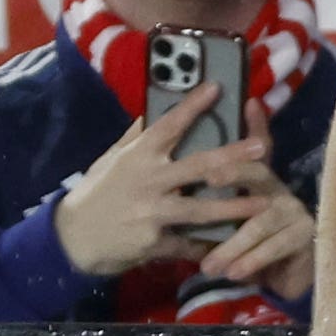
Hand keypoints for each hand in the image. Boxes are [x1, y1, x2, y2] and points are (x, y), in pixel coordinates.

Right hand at [54, 87, 272, 277]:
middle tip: (261, 147)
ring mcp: (150, 213)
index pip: (167, 126)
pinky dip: (209, 246)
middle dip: (231, 157)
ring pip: (199, 209)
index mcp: (138, 157)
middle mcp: (147, 181)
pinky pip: (188, 244)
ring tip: (265, 203)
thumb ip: (137, 138)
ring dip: (234, 207)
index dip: (191, 106)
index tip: (216, 87)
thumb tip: (156, 108)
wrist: (71, 239)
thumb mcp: (113, 160)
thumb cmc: (98, 193)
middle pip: (195, 166)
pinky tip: (235, 247)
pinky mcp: (153, 242)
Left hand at [197, 102, 315, 302]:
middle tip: (208, 178)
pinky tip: (234, 273)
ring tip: (209, 264)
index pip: (254, 149)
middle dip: (234, 171)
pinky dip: (253, 260)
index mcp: (258, 182)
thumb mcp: (227, 223)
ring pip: (262, 220)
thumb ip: (208, 201)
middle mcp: (278, 190)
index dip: (254, 125)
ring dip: (233, 243)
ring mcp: (295, 211)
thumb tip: (185, 172)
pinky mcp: (306, 235)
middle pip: (258, 172)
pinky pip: (277, 245)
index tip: (245, 104)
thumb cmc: (250, 248)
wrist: (285, 280)